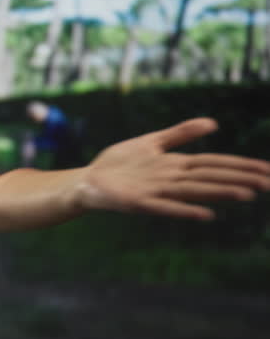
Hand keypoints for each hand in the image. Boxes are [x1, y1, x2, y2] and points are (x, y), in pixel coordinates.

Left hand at [77, 118, 269, 219]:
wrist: (87, 180)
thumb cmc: (119, 164)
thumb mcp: (151, 142)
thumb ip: (180, 134)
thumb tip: (213, 123)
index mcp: (175, 165)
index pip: (214, 163)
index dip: (241, 166)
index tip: (269, 171)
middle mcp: (170, 179)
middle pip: (210, 177)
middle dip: (240, 179)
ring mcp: (155, 191)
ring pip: (193, 191)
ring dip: (219, 192)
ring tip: (246, 194)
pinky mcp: (137, 202)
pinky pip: (164, 207)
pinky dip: (184, 209)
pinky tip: (206, 214)